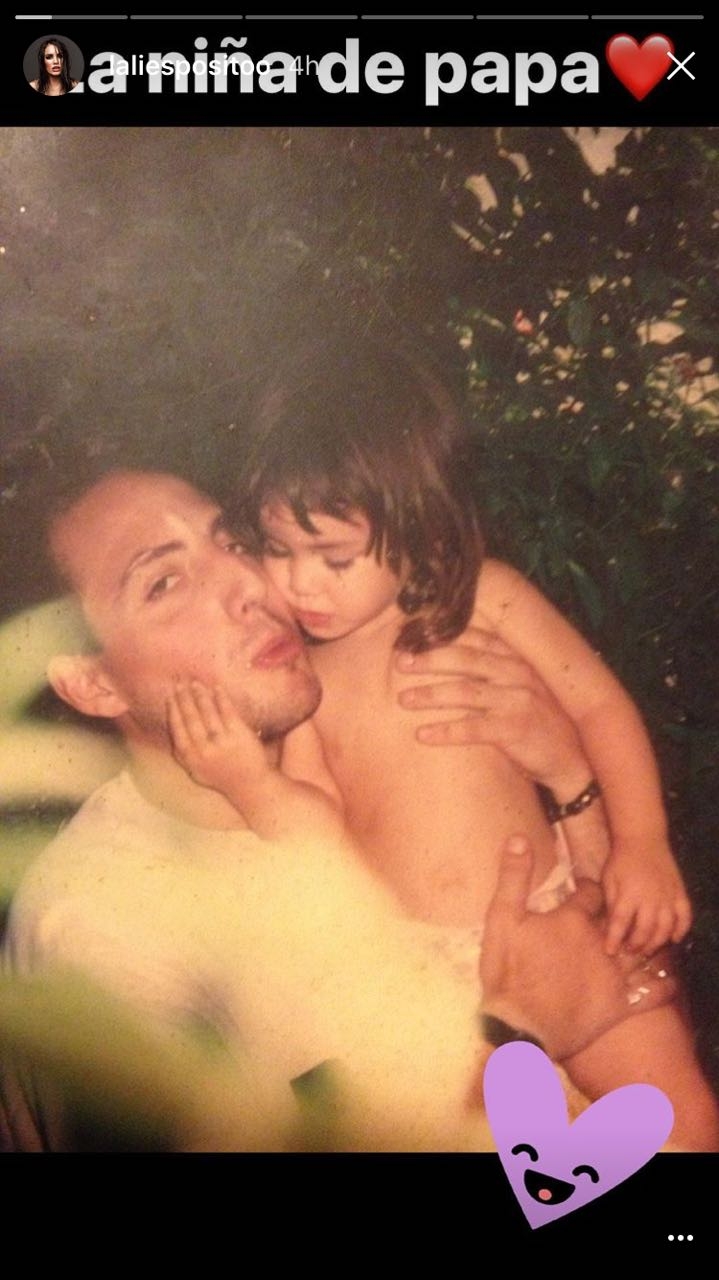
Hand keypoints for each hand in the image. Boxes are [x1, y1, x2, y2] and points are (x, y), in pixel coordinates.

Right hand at [167, 680, 266, 792]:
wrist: (249, 785)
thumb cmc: (220, 776)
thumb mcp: (195, 771)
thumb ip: (181, 753)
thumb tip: (171, 726)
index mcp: (191, 758)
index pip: (177, 729)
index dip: (173, 711)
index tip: (170, 696)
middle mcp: (205, 750)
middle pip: (191, 718)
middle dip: (184, 698)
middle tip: (179, 683)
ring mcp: (222, 741)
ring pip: (208, 713)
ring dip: (200, 695)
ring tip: (196, 684)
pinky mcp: (240, 734)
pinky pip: (227, 711)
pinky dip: (221, 698)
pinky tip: (216, 688)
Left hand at [396, 627, 590, 793]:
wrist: (570, 759)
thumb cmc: (537, 721)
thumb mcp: (521, 687)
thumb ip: (493, 671)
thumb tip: (448, 659)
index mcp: (516, 659)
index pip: (476, 639)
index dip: (442, 636)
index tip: (412, 636)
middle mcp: (517, 674)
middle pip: (466, 659)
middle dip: (429, 659)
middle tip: (400, 663)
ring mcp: (517, 701)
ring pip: (465, 691)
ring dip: (430, 695)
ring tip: (403, 699)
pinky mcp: (515, 729)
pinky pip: (473, 728)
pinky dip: (445, 731)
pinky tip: (422, 735)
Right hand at [480, 833, 677, 1060]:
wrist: (518, 1027)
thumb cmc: (506, 971)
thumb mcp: (501, 919)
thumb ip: (513, 877)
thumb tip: (519, 837)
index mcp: (573, 920)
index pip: (592, 893)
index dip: (589, 887)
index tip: (586, 888)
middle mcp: (600, 944)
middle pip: (622, 920)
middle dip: (623, 915)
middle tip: (620, 915)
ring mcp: (612, 975)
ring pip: (642, 952)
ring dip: (648, 944)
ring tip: (649, 940)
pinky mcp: (619, 1005)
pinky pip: (652, 992)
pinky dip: (664, 984)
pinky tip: (668, 979)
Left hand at [602, 842, 692, 956]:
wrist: (643, 839)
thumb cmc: (621, 860)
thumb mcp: (608, 880)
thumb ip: (610, 904)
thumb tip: (609, 927)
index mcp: (628, 894)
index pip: (620, 923)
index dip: (614, 940)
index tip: (609, 951)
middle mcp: (650, 898)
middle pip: (645, 930)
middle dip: (636, 945)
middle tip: (629, 951)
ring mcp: (668, 896)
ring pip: (665, 928)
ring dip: (656, 943)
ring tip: (647, 949)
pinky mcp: (680, 892)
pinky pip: (685, 916)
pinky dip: (681, 930)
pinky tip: (674, 939)